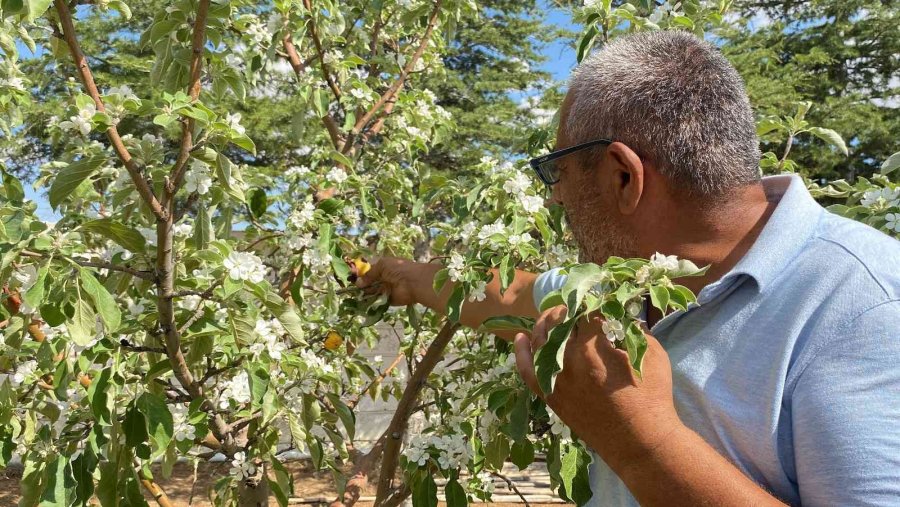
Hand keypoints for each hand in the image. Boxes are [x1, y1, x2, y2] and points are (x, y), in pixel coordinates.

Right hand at [354, 256, 421, 305]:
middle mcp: (383, 278)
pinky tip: (360, 302)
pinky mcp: (387, 300)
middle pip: (368, 282)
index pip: (368, 270)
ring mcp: (385, 289)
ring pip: (371, 292)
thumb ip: (369, 274)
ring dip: (364, 293)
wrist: (414, 283)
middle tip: (350, 289)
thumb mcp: (382, 266)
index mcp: (383, 267)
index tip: (351, 278)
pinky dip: (369, 302)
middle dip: (360, 285)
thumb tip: (358, 282)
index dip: (360, 274)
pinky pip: (376, 301)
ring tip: (353, 295)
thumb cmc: (400, 269)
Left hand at [513, 305, 683, 474]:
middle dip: (566, 309)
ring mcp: (557, 379)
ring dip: (545, 323)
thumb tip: (619, 313)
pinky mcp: (551, 396)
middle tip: (574, 306)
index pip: (584, 311)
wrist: (640, 442)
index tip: (594, 301)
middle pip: (559, 322)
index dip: (590, 302)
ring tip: (552, 316)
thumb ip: (633, 329)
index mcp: (595, 346)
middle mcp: (570, 360)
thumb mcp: (652, 354)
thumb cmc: (653, 397)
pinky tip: (520, 338)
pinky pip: (527, 371)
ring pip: (541, 340)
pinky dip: (521, 353)